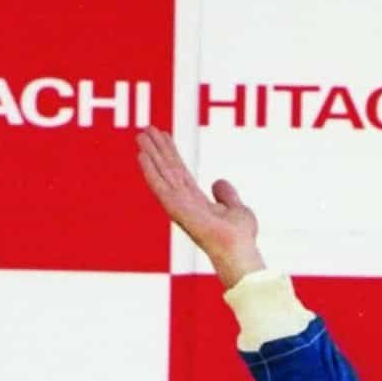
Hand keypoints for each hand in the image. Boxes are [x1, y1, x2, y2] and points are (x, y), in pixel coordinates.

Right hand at [136, 124, 265, 287]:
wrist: (240, 251)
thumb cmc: (241, 239)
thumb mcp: (237, 208)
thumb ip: (227, 195)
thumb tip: (218, 182)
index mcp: (197, 202)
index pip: (180, 173)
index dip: (172, 153)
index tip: (164, 135)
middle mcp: (185, 203)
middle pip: (168, 170)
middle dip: (158, 149)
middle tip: (146, 128)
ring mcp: (179, 206)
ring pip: (162, 174)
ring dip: (151, 154)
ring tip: (141, 134)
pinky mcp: (176, 210)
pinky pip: (160, 187)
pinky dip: (150, 171)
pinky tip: (141, 155)